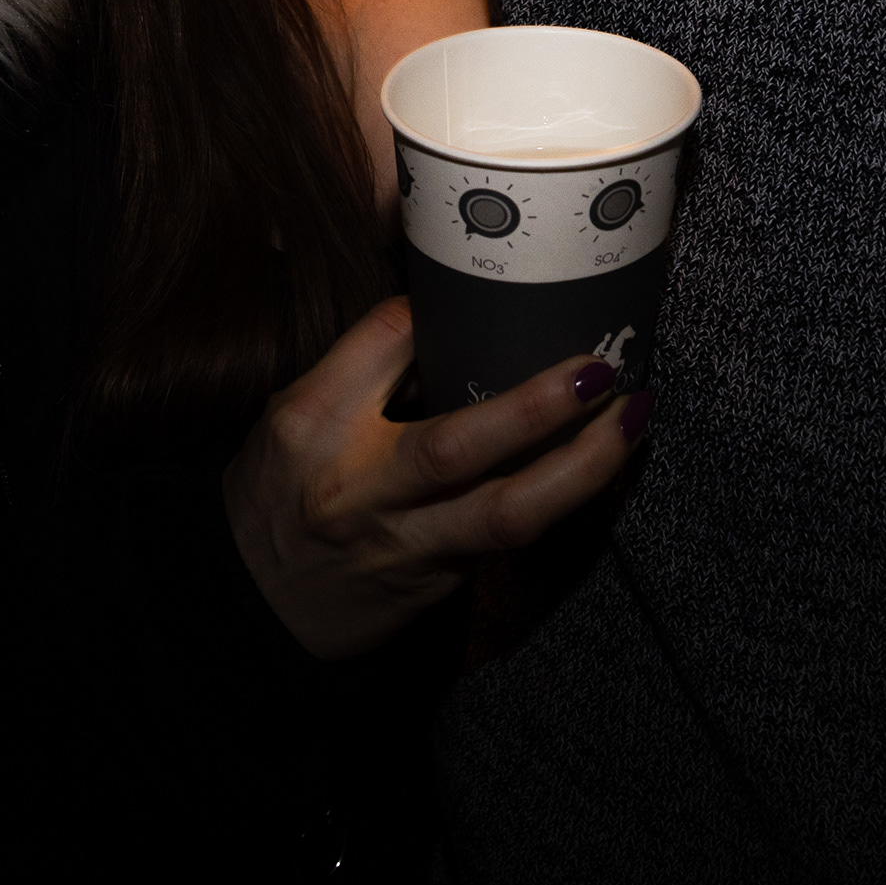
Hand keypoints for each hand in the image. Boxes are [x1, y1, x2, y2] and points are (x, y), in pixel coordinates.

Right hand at [223, 298, 646, 660]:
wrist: (253, 606)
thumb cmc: (281, 491)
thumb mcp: (297, 413)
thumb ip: (365, 362)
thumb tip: (444, 298)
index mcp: (314, 420)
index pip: (385, 341)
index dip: (444, 306)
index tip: (496, 278)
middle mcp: (360, 486)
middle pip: (455, 446)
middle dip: (535, 408)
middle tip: (598, 369)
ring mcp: (407, 542)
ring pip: (506, 513)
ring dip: (581, 467)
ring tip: (632, 418)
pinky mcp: (441, 580)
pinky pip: (513, 536)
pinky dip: (566, 495)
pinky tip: (608, 461)